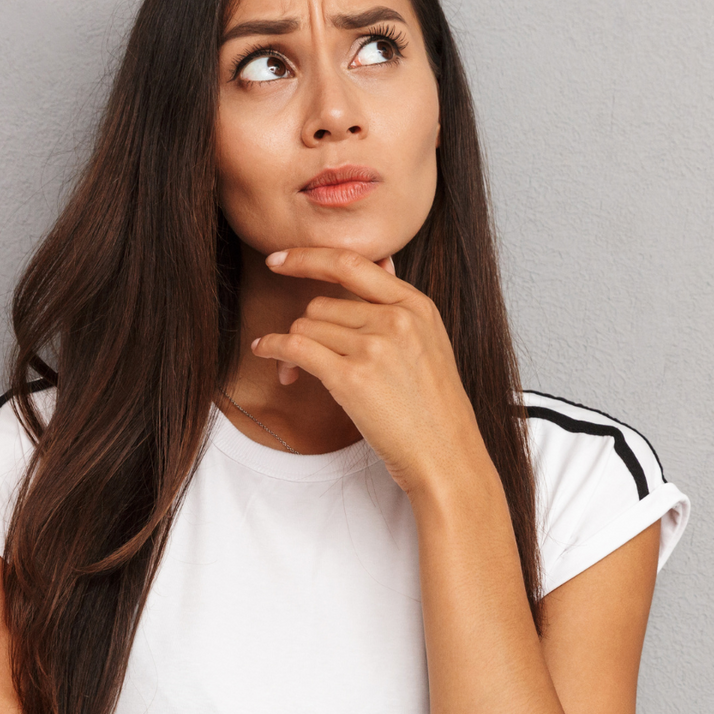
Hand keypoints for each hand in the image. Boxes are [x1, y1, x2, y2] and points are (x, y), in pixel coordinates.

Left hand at [250, 247, 488, 494]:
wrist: (447, 456)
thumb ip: (400, 302)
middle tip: (304, 356)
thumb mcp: (430, 341)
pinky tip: (266, 352)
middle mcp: (396, 319)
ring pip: (306, 326)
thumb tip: (383, 260)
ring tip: (299, 373)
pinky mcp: (353, 378)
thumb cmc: (435, 407)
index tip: (279, 259)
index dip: (307, 257)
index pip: (351, 263)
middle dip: (307, 329)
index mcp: (416, 306)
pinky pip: (295, 347)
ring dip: (293, 347)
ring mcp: (375, 347)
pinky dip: (273, 348)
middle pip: (322, 304)